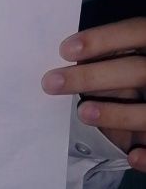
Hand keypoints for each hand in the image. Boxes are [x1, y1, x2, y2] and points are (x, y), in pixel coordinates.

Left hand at [41, 17, 145, 172]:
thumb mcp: (128, 63)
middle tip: (50, 83)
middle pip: (137, 70)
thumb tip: (63, 62)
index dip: (104, 39)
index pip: (136, 32)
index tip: (64, 50)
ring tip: (82, 113)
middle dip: (93, 77)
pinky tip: (133, 156)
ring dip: (116, 114)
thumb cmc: (133, 80)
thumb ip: (110, 59)